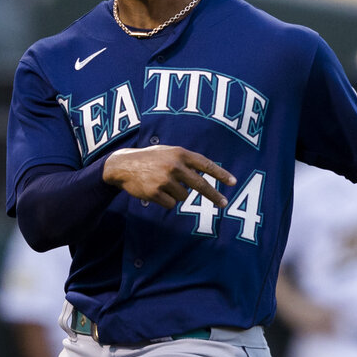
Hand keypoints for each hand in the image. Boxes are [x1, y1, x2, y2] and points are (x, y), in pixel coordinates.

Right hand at [103, 145, 235, 208]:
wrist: (123, 166)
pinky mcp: (155, 193)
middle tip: (224, 204)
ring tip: (163, 185)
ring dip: (176, 194)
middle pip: (200, 185)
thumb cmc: (150, 158)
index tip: (233, 182)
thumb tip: (207, 174)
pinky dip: (166, 201)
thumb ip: (186, 160)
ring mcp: (164, 180)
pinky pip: (171, 204)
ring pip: (184, 196)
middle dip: (214, 195)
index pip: (205, 164)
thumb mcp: (168, 152)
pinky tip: (155, 191)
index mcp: (179, 153)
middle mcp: (174, 166)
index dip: (220, 174)